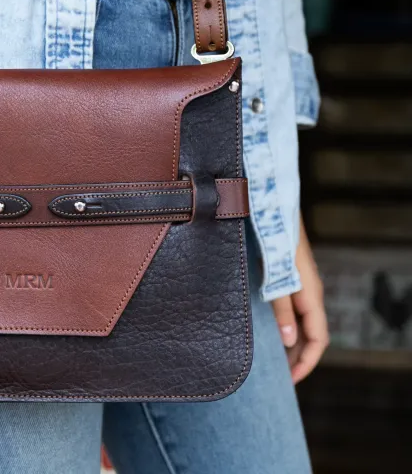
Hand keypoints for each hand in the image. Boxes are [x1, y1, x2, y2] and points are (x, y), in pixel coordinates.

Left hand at [271, 217, 329, 382]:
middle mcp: (309, 291)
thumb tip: (290, 341)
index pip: (318, 339)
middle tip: (280, 376)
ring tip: (274, 359)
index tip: (290, 381)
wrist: (272, 207)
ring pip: (302, 321)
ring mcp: (300, 283)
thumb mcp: (276, 277)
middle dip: (299, 357)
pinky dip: (285, 324)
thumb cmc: (273, 240)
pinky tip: (270, 329)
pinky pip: (292, 307)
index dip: (306, 362)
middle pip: (311, 333)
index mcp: (310, 295)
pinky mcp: (288, 275)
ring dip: (291, 341)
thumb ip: (282, 308)